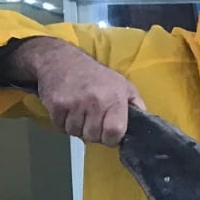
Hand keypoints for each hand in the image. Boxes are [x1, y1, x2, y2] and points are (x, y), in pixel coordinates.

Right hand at [12, 37, 143, 145]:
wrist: (62, 61)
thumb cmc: (97, 75)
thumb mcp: (123, 85)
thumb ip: (136, 103)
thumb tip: (143, 121)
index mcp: (114, 99)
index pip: (114, 132)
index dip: (113, 138)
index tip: (111, 135)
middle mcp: (94, 102)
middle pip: (94, 136)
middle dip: (95, 134)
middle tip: (94, 123)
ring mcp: (73, 104)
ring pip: (76, 133)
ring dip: (79, 129)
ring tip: (81, 115)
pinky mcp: (56, 106)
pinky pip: (61, 127)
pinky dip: (64, 124)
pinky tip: (70, 112)